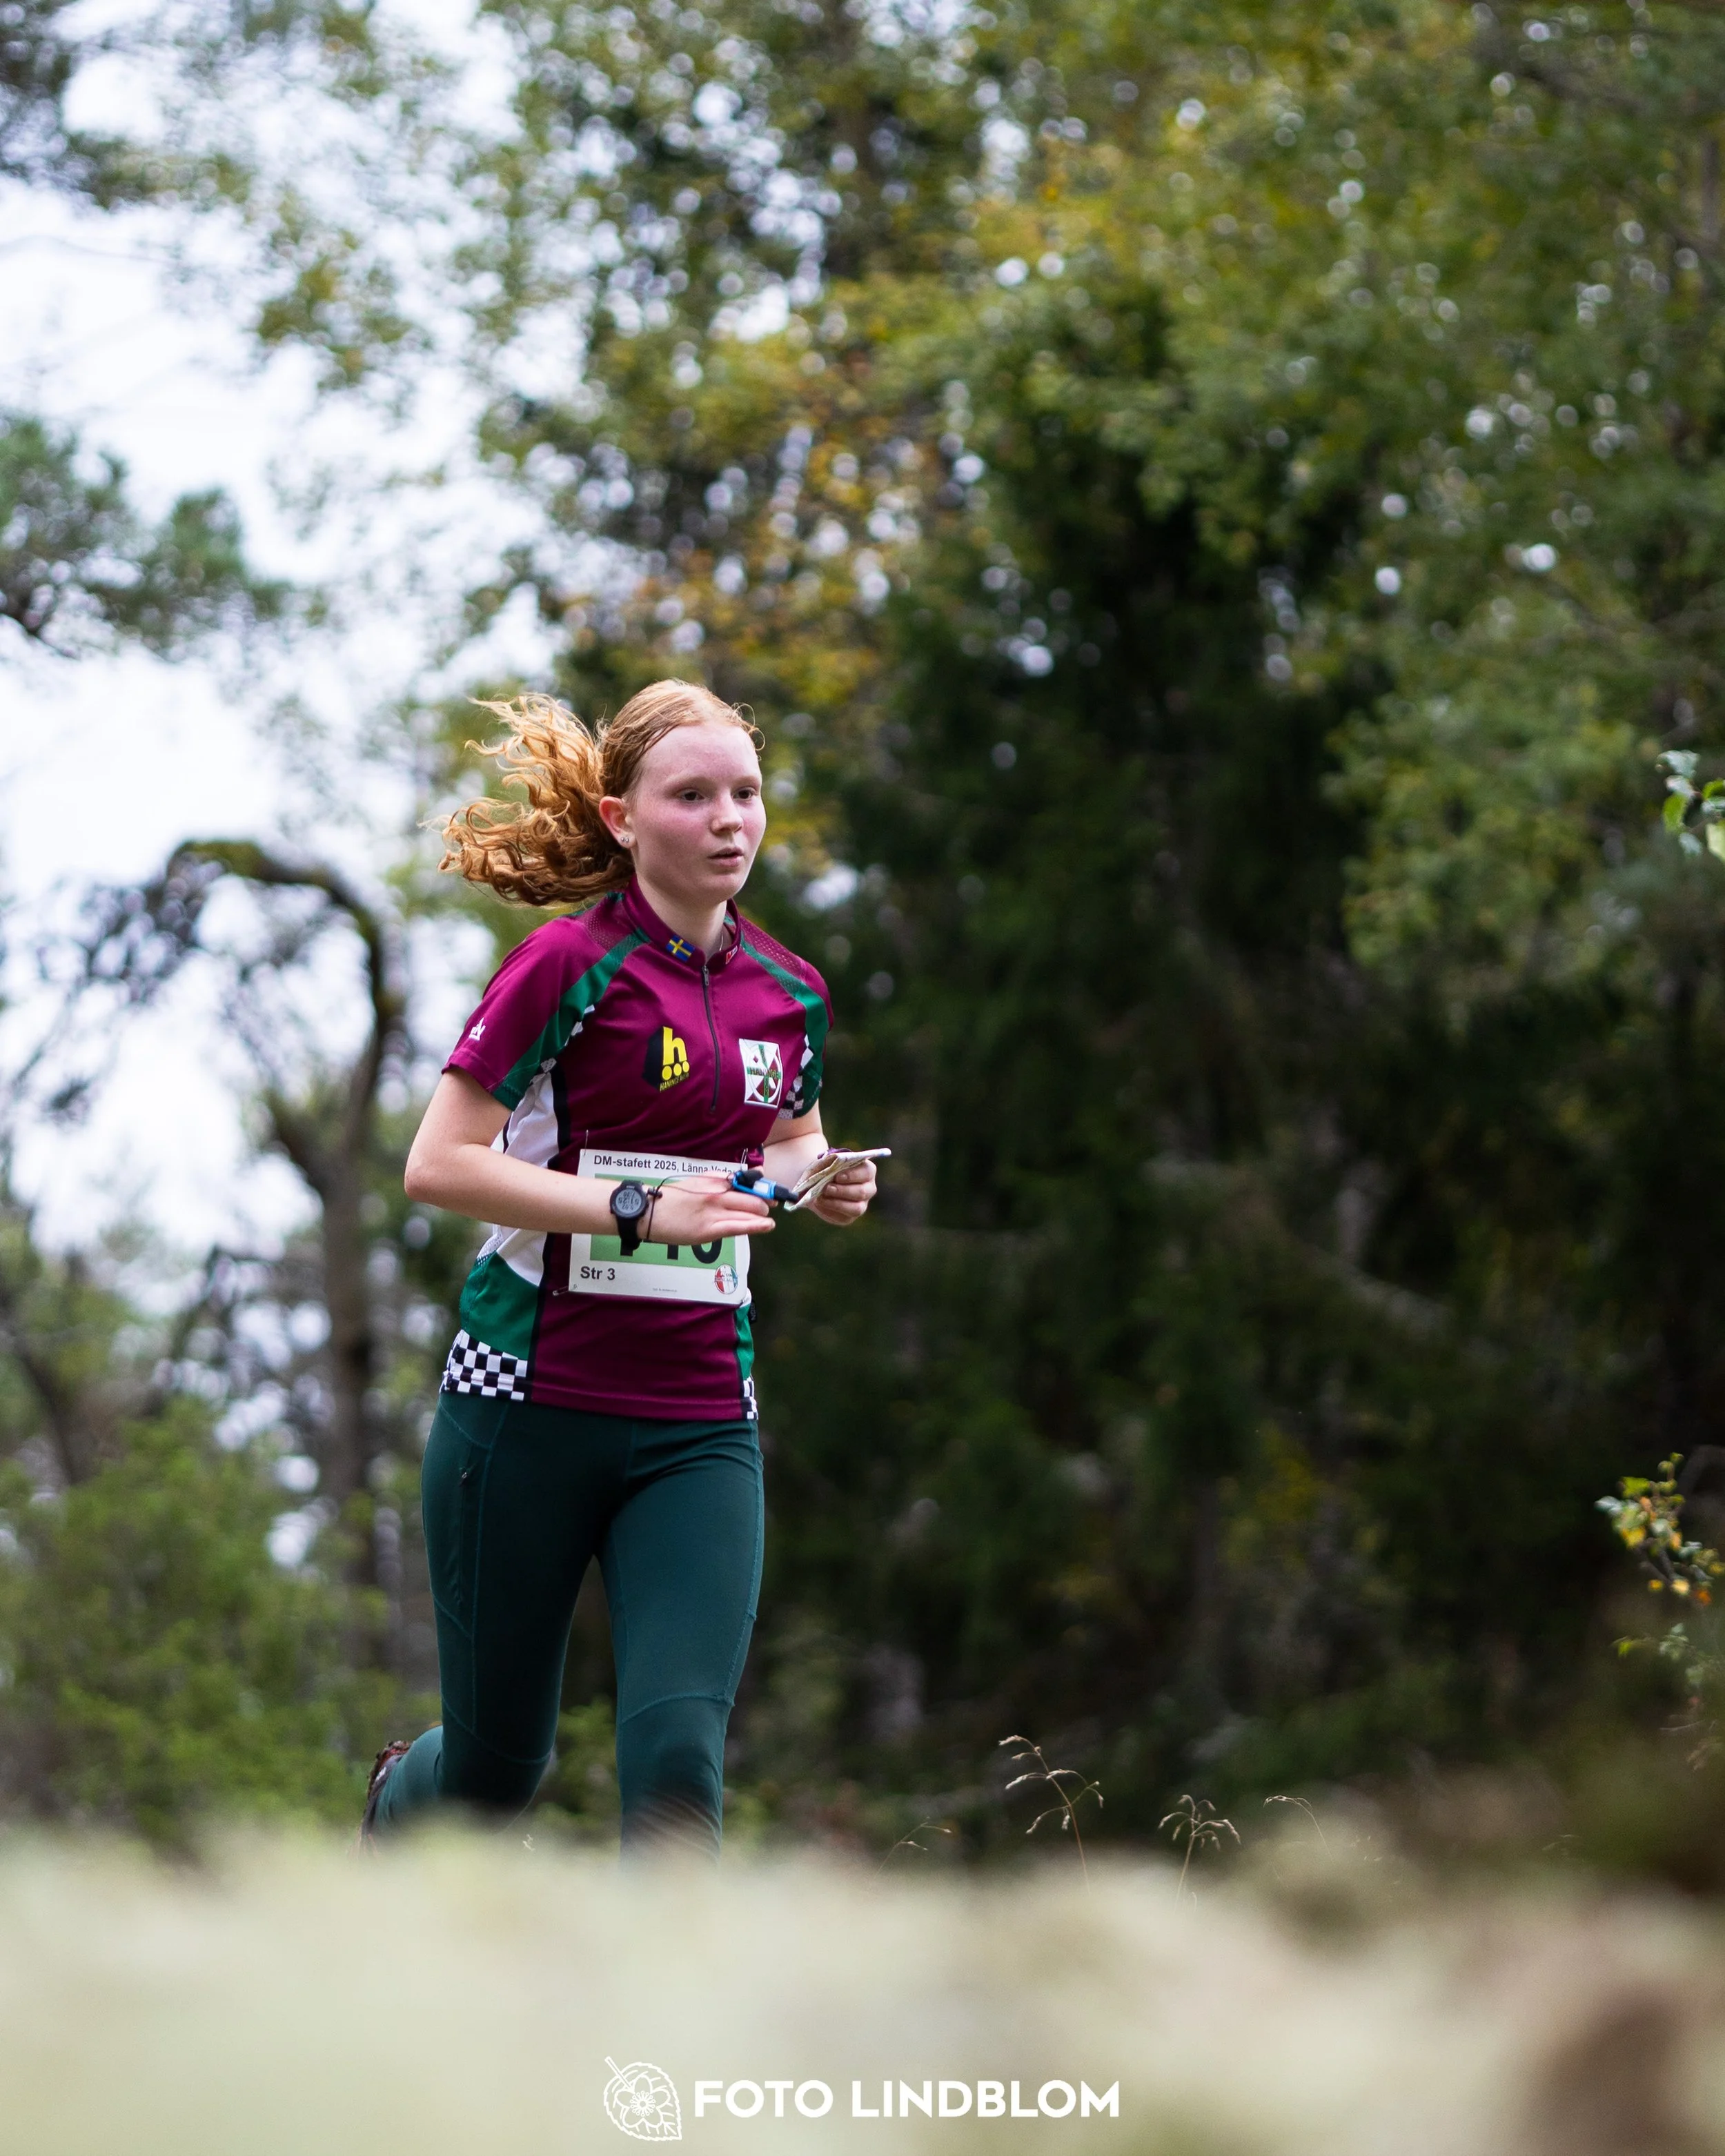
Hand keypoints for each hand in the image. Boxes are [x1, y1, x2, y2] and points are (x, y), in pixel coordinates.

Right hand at [644, 1175, 773, 1244]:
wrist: (649, 1212)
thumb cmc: (672, 1198)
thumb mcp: (697, 1181)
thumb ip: (719, 1180)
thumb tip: (740, 1179)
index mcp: (714, 1180)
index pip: (747, 1182)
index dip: (763, 1188)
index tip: (769, 1191)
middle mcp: (718, 1193)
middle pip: (753, 1198)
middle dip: (765, 1203)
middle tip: (770, 1207)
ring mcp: (714, 1212)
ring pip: (749, 1212)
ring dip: (762, 1215)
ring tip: (768, 1219)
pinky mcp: (709, 1230)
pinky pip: (739, 1227)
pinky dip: (757, 1226)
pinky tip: (767, 1226)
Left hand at [807, 1157, 876, 1226]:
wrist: (819, 1183)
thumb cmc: (827, 1168)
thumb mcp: (826, 1161)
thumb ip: (828, 1162)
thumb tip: (826, 1166)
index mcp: (867, 1170)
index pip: (867, 1172)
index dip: (853, 1175)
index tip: (837, 1176)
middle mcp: (868, 1188)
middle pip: (862, 1192)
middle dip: (842, 1191)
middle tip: (827, 1188)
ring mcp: (861, 1204)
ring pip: (856, 1208)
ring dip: (837, 1203)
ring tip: (821, 1198)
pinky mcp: (850, 1216)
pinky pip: (843, 1217)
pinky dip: (829, 1211)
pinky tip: (819, 1204)